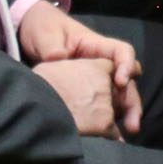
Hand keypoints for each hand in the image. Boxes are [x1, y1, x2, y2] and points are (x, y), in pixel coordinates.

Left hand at [18, 3, 142, 134]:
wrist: (30, 32)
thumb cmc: (42, 28)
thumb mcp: (45, 35)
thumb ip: (52, 47)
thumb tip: (59, 58)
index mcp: (95, 45)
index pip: (122, 52)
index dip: (127, 66)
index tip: (121, 82)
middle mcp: (100, 63)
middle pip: (127, 80)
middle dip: (132, 101)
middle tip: (132, 124)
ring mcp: (94, 78)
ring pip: (117, 96)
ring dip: (124, 114)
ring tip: (126, 134)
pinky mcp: (85, 91)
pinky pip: (101, 104)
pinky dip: (105, 119)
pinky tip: (104, 135)